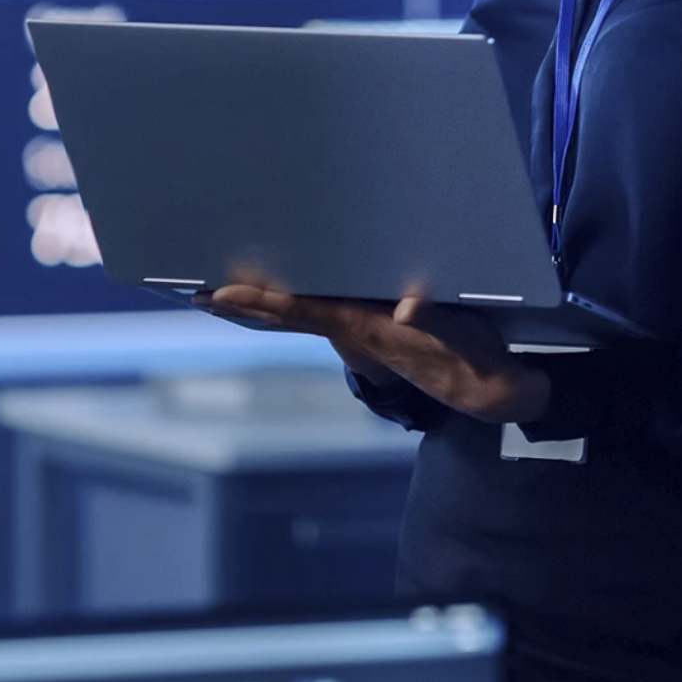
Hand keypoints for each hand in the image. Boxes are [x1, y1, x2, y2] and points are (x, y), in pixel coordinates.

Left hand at [207, 269, 550, 425]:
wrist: (484, 389)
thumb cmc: (469, 353)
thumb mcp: (456, 331)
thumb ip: (432, 315)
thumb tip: (408, 308)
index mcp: (364, 327)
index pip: (303, 310)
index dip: (262, 301)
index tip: (223, 293)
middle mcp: (352, 331)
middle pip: (286, 315)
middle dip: (242, 306)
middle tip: (197, 293)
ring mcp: (358, 333)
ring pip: (297, 317)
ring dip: (257, 307)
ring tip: (217, 295)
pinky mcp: (369, 331)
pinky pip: (318, 316)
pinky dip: (288, 307)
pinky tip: (273, 301)